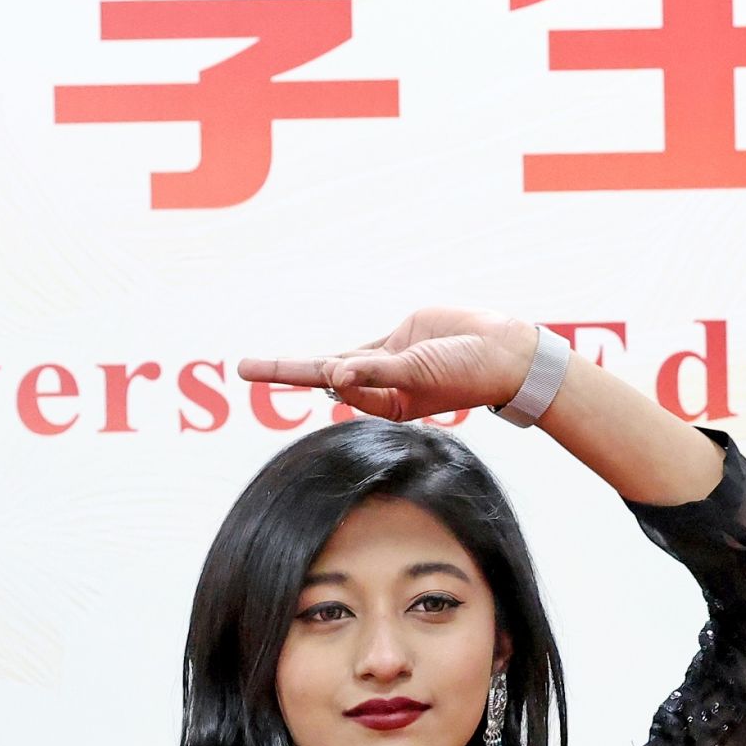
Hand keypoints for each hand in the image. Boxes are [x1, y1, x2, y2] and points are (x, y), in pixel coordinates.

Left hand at [239, 307, 535, 421]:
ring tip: (257, 365)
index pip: (343, 387)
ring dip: (300, 364)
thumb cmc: (468, 370)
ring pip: (335, 359)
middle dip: (283, 371)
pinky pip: (361, 347)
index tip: (324, 366)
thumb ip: (376, 371)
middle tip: (241, 368)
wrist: (504, 350)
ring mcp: (388, 363)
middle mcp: (383, 387)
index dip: (325, 374)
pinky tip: (313, 361)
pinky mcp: (398, 340)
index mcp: (389, 404)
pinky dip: (340, 351)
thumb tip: (333, 372)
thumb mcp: (418, 373)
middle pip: (322, 374)